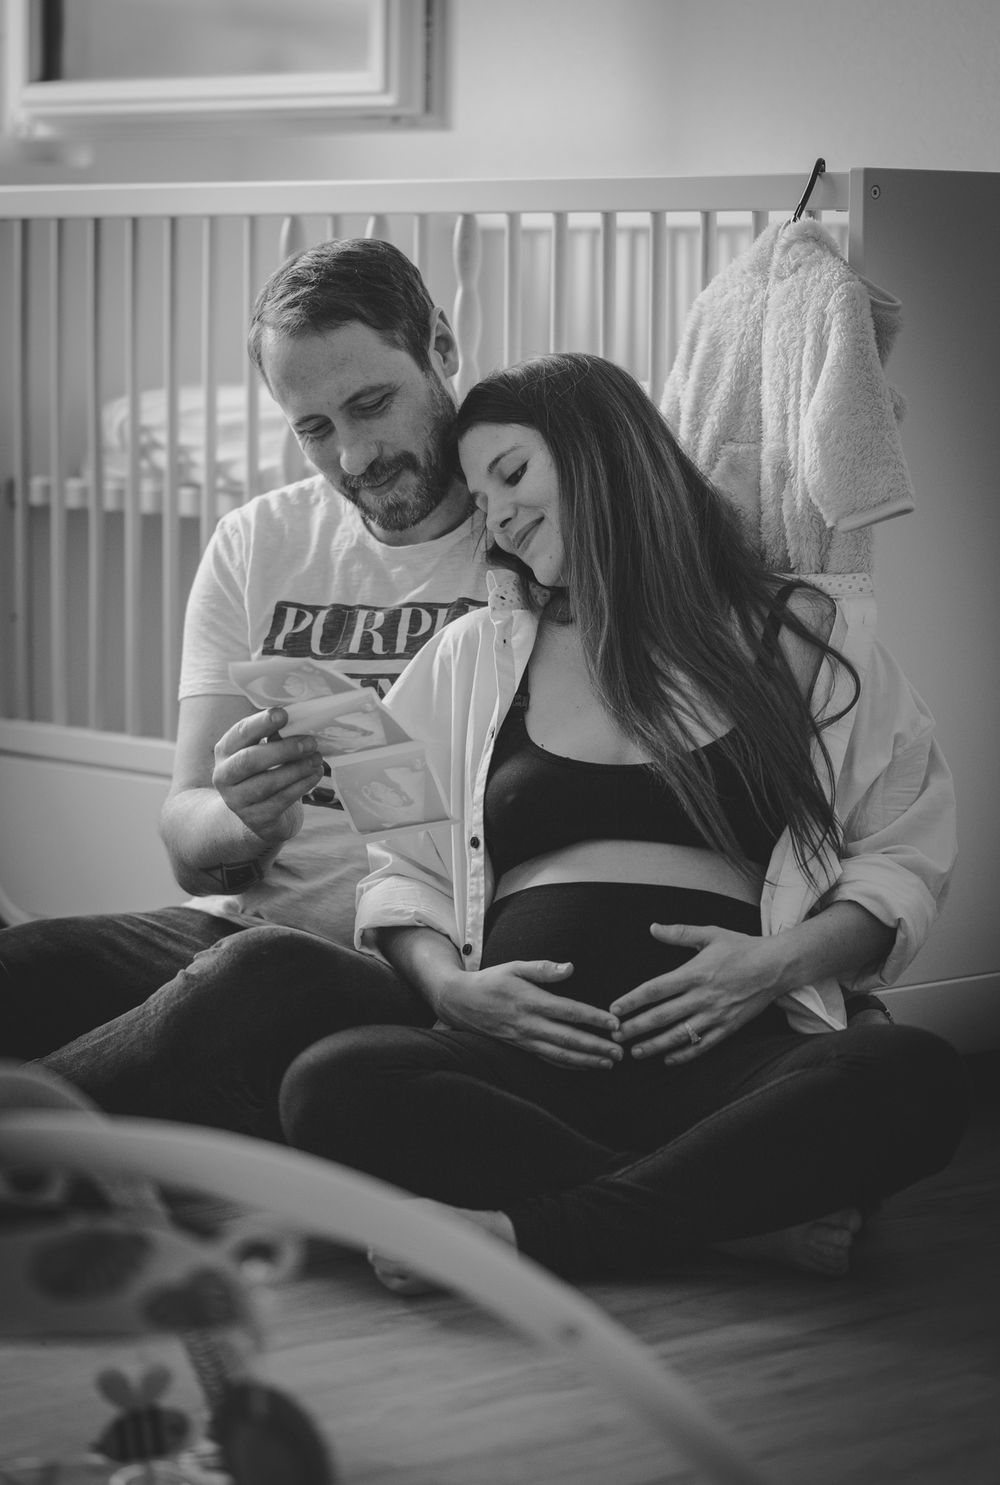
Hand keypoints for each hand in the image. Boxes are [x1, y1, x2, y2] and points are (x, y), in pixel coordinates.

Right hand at [212, 706, 325, 845]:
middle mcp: (224, 775)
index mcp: (226, 750)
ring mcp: (237, 800)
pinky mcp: (255, 818)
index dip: (261, 723)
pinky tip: (315, 775)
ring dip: (296, 769)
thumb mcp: (264, 752)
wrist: (259, 815)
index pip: (240, 733)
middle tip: (310, 742)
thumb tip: (299, 722)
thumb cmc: (265, 773)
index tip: (283, 715)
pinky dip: (301, 786)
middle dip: (283, 750)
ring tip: (317, 759)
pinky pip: (280, 801)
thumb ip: (275, 737)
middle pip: (249, 760)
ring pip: (267, 783)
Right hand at [435, 960, 623, 1070]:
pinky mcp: (521, 1047)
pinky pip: (548, 1059)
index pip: (569, 1012)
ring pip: (560, 1055)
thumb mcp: (514, 967)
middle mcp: (528, 1024)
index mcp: (530, 1002)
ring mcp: (524, 1039)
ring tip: (609, 1063)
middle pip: (568, 1039)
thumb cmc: (490, 980)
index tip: (614, 1023)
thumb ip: (543, 969)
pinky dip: (569, 1065)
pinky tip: (585, 1066)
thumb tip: (571, 968)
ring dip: (586, 1060)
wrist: (460, 1002)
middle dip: (596, 1047)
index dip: (593, 1018)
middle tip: (620, 1051)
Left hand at [610, 923, 782, 1062]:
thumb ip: (680, 932)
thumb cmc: (742, 947)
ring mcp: (716, 1014)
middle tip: (616, 1036)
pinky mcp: (729, 1027)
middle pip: (662, 1016)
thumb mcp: (710, 934)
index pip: (656, 989)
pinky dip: (684, 1054)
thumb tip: (653, 927)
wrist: (777, 966)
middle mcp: (703, 996)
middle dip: (636, 1027)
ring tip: (635, 1052)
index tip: (614, 1009)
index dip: (633, 1000)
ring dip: (655, 1045)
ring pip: (679, 1035)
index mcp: (695, 973)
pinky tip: (668, 1059)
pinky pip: (703, 1045)